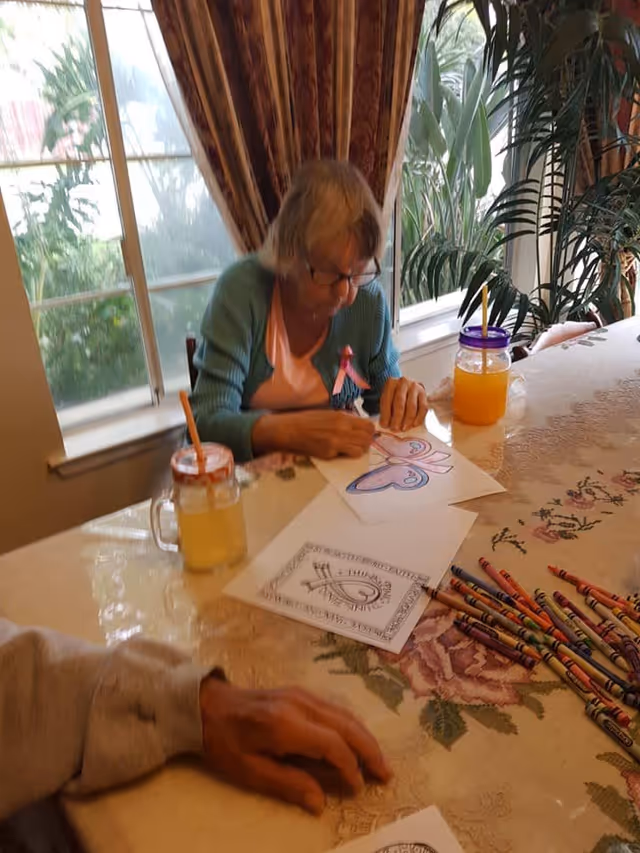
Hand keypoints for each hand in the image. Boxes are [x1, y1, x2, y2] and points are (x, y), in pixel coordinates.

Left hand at [199, 680, 391, 813]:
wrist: (206, 704)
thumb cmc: (224, 742)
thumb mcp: (249, 771)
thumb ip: (287, 784)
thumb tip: (320, 803)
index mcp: (286, 724)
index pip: (332, 745)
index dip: (349, 768)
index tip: (357, 789)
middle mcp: (300, 704)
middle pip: (346, 725)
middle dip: (369, 750)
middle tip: (386, 774)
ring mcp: (301, 694)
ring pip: (343, 714)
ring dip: (364, 736)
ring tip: (378, 760)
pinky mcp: (299, 692)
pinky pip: (334, 708)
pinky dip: (351, 726)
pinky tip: (357, 740)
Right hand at [253, 409, 374, 458]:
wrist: (289, 430)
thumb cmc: (306, 420)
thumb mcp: (328, 414)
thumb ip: (344, 419)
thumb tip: (357, 425)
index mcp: (342, 417)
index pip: (369, 426)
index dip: (369, 431)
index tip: (365, 434)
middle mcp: (342, 429)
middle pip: (368, 439)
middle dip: (366, 442)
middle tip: (359, 443)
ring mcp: (337, 442)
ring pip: (361, 450)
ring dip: (358, 450)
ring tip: (349, 448)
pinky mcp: (330, 453)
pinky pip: (346, 456)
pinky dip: (344, 455)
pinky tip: (336, 451)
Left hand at [379, 377, 427, 430]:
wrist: (407, 386)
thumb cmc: (394, 395)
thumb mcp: (386, 398)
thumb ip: (385, 409)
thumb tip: (385, 424)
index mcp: (391, 383)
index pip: (387, 400)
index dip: (385, 415)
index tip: (385, 425)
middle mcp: (403, 382)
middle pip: (400, 403)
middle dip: (397, 418)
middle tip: (395, 429)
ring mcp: (415, 387)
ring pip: (412, 406)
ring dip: (408, 420)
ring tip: (404, 428)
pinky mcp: (423, 393)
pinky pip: (423, 407)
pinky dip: (419, 418)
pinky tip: (414, 425)